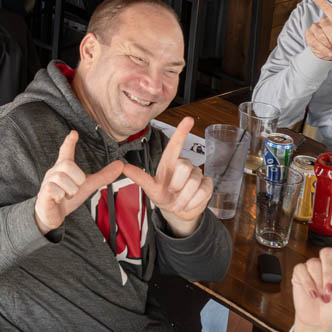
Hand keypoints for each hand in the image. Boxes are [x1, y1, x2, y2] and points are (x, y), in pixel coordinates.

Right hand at [32, 132, 129, 234]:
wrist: (52, 216)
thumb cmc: (67, 198)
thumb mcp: (87, 186)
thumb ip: (103, 176)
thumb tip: (120, 165)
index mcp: (64, 168)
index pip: (66, 151)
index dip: (69, 142)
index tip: (74, 133)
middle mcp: (54, 172)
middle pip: (68, 165)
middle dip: (77, 178)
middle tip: (76, 188)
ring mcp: (48, 181)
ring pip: (62, 179)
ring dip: (70, 190)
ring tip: (67, 195)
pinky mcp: (43, 192)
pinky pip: (54, 189)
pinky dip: (61, 196)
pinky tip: (59, 199)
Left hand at [121, 117, 212, 235]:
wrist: (177, 212)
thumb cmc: (162, 195)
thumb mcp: (149, 188)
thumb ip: (139, 177)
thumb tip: (123, 167)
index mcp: (170, 162)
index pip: (176, 144)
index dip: (182, 131)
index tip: (188, 119)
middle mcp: (185, 165)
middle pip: (184, 166)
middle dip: (176, 184)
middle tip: (171, 192)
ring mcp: (197, 174)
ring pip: (194, 182)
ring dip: (184, 198)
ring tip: (178, 201)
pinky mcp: (207, 185)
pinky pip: (203, 191)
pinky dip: (193, 202)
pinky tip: (188, 203)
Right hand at [292, 202, 331, 331]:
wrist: (321, 325)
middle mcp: (330, 264)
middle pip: (328, 253)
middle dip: (329, 274)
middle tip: (331, 294)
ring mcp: (314, 268)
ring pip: (314, 263)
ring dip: (319, 283)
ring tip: (323, 297)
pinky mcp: (300, 274)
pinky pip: (302, 270)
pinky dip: (308, 284)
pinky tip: (312, 294)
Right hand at [304, 0, 331, 61]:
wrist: (331, 53)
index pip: (328, 10)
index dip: (322, 3)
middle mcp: (322, 22)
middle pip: (327, 27)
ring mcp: (314, 28)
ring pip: (320, 35)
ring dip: (328, 45)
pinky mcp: (309, 36)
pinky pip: (314, 42)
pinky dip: (322, 49)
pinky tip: (327, 52)